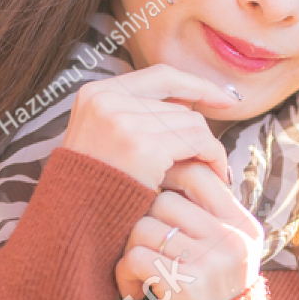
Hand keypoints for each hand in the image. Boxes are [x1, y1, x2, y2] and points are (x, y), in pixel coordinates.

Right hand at [60, 63, 237, 189]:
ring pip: (192, 123)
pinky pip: (198, 141)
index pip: (162, 75)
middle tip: (211, 158)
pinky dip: (213, 156)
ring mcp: (123, 122)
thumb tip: (190, 103)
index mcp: (95, 93)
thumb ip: (137, 115)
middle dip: (199, 133)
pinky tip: (216, 174)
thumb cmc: (94, 187)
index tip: (225, 98)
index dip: (197, 85)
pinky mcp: (142, 147)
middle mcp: (107, 100)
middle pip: (180, 106)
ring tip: (212, 170)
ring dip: (207, 148)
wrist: (73, 223)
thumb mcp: (104, 138)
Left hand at [115, 161, 266, 299]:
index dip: (168, 179)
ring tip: (141, 274)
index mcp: (243, 225)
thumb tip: (167, 167)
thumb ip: (207, 215)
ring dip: (131, 251)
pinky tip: (136, 292)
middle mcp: (232, 239)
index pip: (199, 174)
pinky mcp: (186, 287)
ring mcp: (212, 263)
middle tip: (147, 250)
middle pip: (164, 200)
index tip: (155, 201)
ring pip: (144, 227)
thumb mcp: (225, 250)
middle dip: (145, 223)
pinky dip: (125, 275)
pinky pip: (136, 258)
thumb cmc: (211, 294)